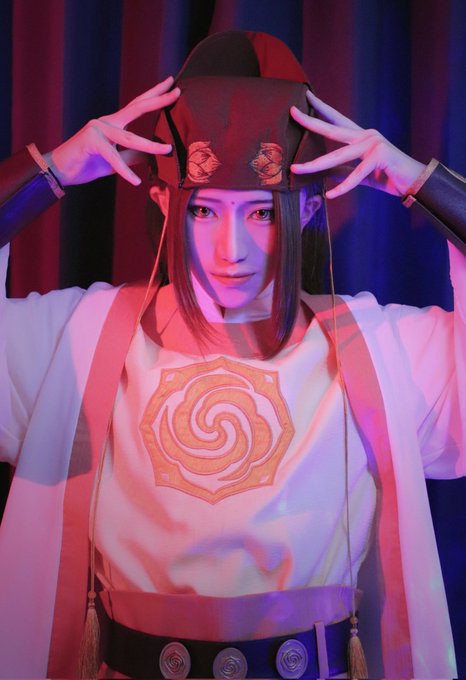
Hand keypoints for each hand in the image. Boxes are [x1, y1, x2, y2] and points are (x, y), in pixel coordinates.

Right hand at [45, 77, 179, 186]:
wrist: (61, 170)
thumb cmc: (87, 163)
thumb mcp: (116, 161)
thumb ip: (132, 155)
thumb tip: (151, 157)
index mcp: (114, 123)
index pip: (138, 106)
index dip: (155, 95)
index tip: (172, 84)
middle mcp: (107, 122)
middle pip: (137, 108)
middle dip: (158, 100)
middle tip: (177, 92)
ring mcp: (98, 129)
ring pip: (129, 138)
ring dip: (150, 145)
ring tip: (167, 149)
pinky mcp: (91, 142)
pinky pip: (113, 158)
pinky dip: (125, 171)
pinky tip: (135, 181)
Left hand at [290, 91, 424, 198]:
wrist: (414, 182)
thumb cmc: (388, 176)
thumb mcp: (360, 174)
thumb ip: (342, 171)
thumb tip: (324, 174)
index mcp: (361, 136)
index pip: (337, 119)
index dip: (321, 108)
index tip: (305, 97)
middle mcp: (366, 136)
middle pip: (332, 128)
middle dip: (311, 122)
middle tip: (292, 113)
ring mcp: (373, 144)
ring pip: (337, 155)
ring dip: (314, 164)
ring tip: (295, 168)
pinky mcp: (379, 157)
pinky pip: (356, 175)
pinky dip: (343, 187)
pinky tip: (331, 195)